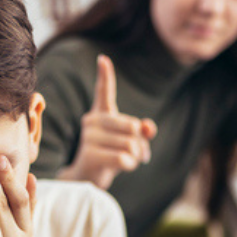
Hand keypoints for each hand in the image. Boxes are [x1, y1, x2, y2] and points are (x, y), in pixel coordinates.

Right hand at [60, 54, 156, 189]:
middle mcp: (92, 121)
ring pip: (130, 144)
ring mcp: (89, 137)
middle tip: (138, 153)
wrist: (88, 177)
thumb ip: (143, 132)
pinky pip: (124, 158)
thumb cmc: (111, 156)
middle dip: (140, 144)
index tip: (103, 59)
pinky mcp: (90, 155)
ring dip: (135, 157)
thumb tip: (148, 128)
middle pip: (132, 126)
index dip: (105, 75)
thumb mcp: (130, 142)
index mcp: (101, 114)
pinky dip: (130, 165)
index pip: (103, 92)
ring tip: (126, 160)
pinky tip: (121, 166)